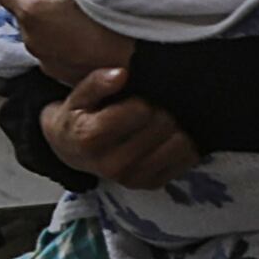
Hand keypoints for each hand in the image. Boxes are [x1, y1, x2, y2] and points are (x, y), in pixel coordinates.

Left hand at [4, 0, 132, 90]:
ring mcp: (48, 61)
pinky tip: (93, 30)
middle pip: (26, 11)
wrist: (144, 61)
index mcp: (33, 17)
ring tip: (87, 8)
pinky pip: (56, 49)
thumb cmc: (115, 18)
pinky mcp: (63, 74)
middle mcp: (34, 41)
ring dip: (56, 15)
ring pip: (42, 31)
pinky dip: (66, 36)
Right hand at [41, 68, 202, 188]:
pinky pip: (187, 160)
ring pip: (179, 143)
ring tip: (157, 124)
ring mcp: (134, 177)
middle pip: (162, 125)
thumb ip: (96, 83)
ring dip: (173, 129)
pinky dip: (181, 146)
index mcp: (92, 137)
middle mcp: (113, 163)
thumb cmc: (77, 120)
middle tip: (148, 111)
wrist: (71, 152)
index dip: (142, 100)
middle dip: (159, 111)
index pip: (141, 111)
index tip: (134, 100)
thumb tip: (121, 74)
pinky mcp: (151, 184)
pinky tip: (165, 139)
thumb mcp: (76, 97)